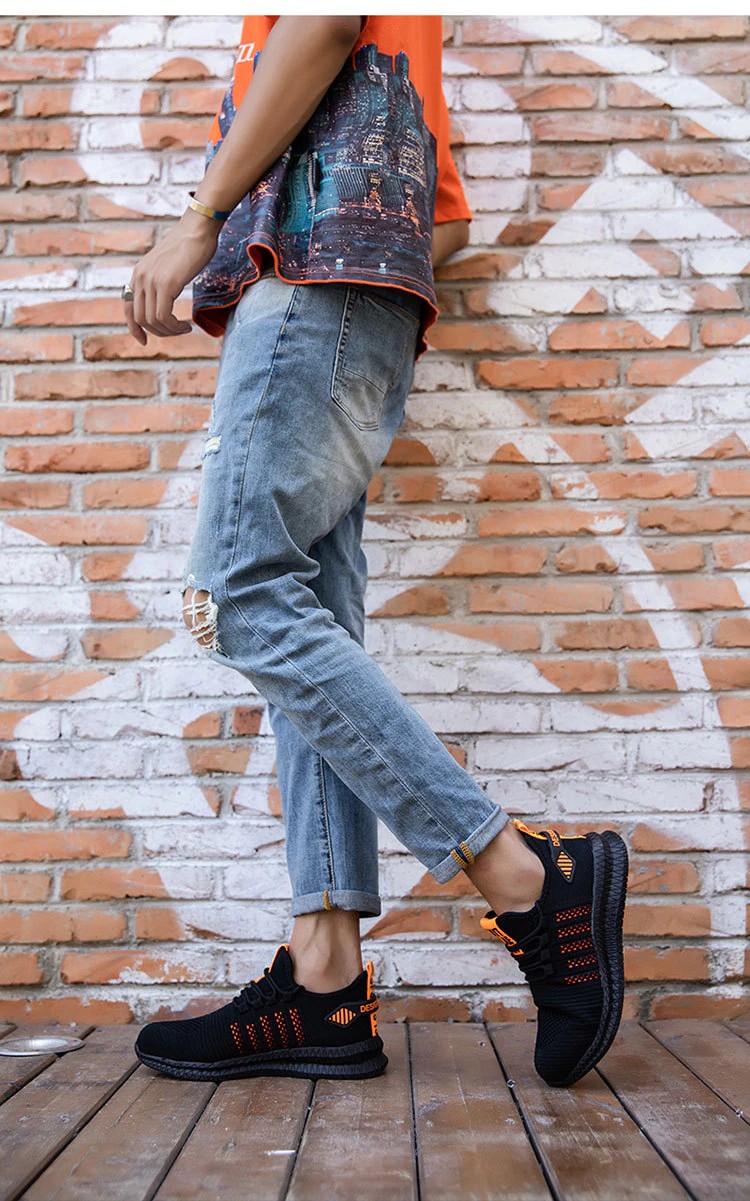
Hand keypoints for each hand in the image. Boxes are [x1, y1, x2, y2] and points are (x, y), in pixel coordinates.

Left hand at [123, 207, 220, 344]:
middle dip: (159, 332)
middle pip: (141, 319)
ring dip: (170, 331)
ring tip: (185, 328)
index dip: (134, 328)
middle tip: (177, 331)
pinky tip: (187, 324)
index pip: (127, 308)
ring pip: (152, 320)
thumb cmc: (189, 246)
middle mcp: (140, 278)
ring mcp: (152, 280)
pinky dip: (174, 326)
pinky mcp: (166, 284)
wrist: (197, 229)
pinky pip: (164, 316)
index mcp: (138, 274)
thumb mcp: (167, 266)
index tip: (144, 341)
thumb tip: (164, 300)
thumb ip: (161, 281)